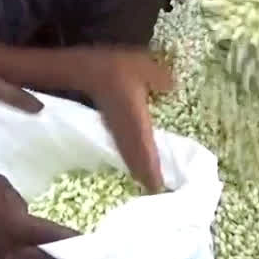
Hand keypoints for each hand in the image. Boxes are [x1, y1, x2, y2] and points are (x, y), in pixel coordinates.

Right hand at [0, 173, 77, 258]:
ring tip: (9, 232)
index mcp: (18, 229)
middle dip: (58, 258)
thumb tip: (19, 212)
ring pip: (12, 256)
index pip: (55, 239)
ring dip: (17, 247)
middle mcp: (6, 253)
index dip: (75, 242)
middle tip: (71, 256)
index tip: (90, 244)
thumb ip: (15, 201)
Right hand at [75, 48, 173, 192]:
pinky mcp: (109, 126)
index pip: (146, 150)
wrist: (85, 70)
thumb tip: (173, 88)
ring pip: (128, 155)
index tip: (159, 187)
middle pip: (136, 159)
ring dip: (137, 169)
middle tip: (155, 191)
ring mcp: (115, 130)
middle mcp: (126, 130)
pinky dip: (130, 158)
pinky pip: (122, 147)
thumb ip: (160, 79)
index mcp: (136, 120)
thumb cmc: (116, 68)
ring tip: (146, 182)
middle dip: (145, 176)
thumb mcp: (144, 67)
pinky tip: (133, 162)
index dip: (152, 169)